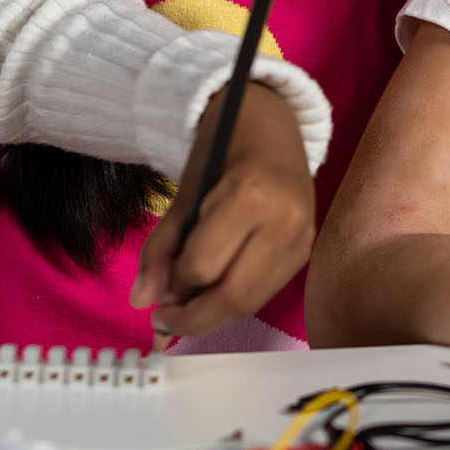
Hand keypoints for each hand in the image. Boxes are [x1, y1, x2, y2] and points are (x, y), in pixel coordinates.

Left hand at [130, 84, 315, 341]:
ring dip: (215, 313)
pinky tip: (216, 291)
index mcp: (249, 198)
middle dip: (194, 318)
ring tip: (187, 308)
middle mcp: (284, 223)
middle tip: (163, 322)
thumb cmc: (221, 152)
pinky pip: (267, 290)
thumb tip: (142, 303)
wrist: (271, 127)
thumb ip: (160, 248)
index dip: (174, 285)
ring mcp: (302, 238)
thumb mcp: (183, 195)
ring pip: (253, 301)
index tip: (156, 291)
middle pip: (234, 296)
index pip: (203, 267)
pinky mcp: (307, 250)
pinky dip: (237, 299)